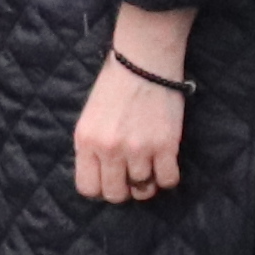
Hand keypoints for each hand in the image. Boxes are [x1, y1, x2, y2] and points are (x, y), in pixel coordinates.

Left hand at [74, 6, 193, 202]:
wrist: (144, 61)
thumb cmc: (115, 85)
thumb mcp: (90, 118)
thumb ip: (91, 148)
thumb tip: (102, 176)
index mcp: (86, 141)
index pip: (88, 188)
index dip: (100, 188)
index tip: (110, 179)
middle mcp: (109, 149)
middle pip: (115, 194)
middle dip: (124, 189)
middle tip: (131, 175)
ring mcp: (138, 149)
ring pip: (143, 190)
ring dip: (147, 181)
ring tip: (150, 165)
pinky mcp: (165, 145)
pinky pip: (167, 180)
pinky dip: (167, 177)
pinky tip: (165, 163)